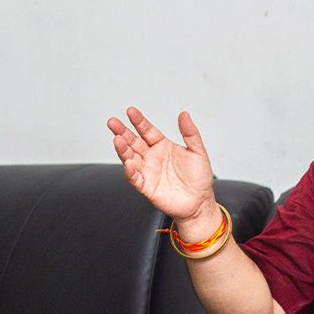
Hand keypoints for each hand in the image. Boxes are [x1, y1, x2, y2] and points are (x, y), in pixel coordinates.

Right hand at [107, 107, 215, 222]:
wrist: (200, 202)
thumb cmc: (199, 178)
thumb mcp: (198, 152)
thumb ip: (190, 133)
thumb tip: (184, 114)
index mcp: (163, 146)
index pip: (147, 131)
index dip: (139, 121)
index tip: (130, 111)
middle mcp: (152, 157)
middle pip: (134, 142)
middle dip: (122, 132)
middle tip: (112, 122)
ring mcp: (148, 171)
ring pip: (131, 158)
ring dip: (123, 150)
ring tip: (117, 139)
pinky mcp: (147, 187)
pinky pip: (135, 178)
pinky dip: (130, 171)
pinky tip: (128, 163)